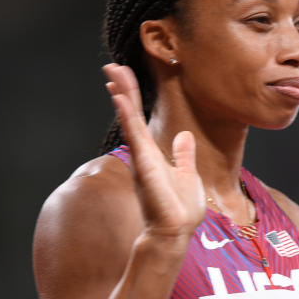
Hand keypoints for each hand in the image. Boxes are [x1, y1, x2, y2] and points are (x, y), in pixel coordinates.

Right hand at [103, 63, 205, 240]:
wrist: (175, 232)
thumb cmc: (179, 209)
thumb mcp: (187, 174)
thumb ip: (183, 155)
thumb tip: (184, 136)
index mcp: (152, 154)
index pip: (139, 119)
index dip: (131, 97)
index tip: (122, 77)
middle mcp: (143, 153)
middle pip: (130, 114)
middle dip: (122, 89)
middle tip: (111, 66)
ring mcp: (142, 159)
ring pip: (130, 121)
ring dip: (122, 96)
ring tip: (113, 73)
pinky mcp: (145, 166)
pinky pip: (135, 136)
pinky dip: (128, 117)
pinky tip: (122, 99)